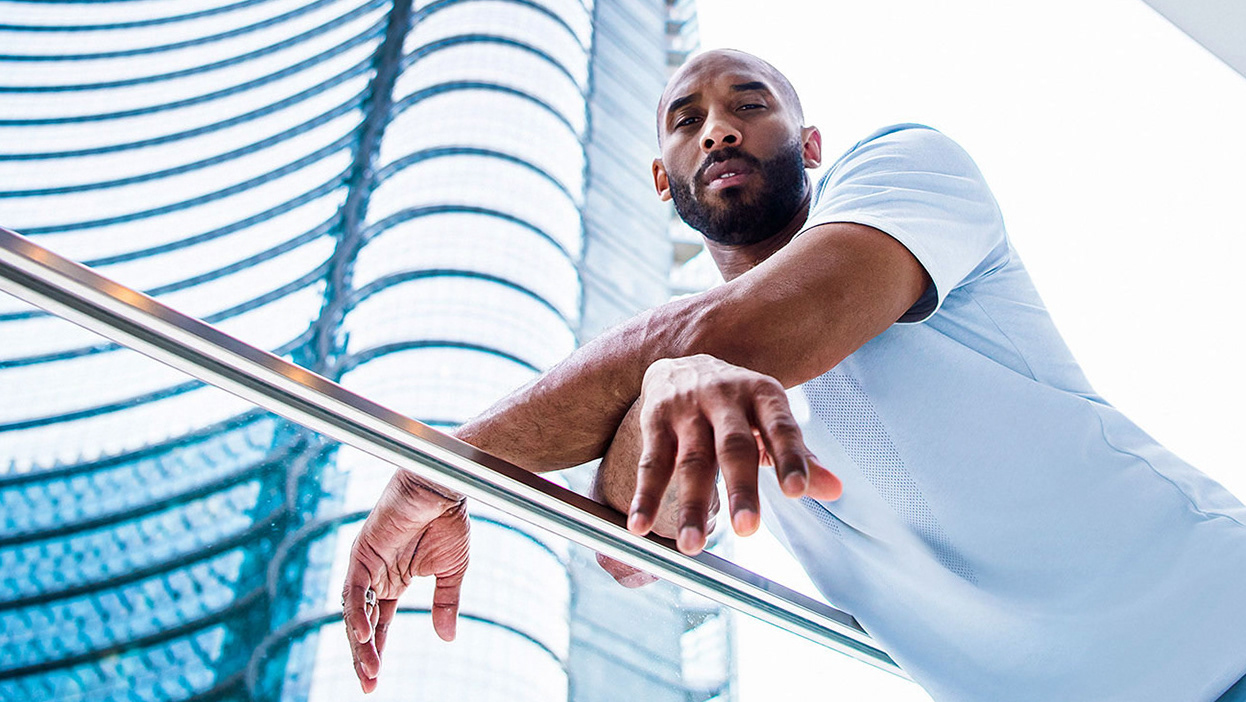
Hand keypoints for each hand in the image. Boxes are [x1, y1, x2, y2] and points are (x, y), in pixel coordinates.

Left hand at [343, 470, 469, 692]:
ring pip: (356, 612)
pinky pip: (354, 590)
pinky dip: (357, 614)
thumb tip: (448, 638)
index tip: (376, 680)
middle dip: (364, 655)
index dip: (378, 650)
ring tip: (370, 671)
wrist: (444, 488)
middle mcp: (375, 575)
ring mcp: (366, 565)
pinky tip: (363, 637)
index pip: (380, 622)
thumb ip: (446, 604)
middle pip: (363, 623)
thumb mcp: (452, 571)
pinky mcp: (362, 553)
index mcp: (394, 579)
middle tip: (368, 685)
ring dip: (361, 642)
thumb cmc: (448, 520)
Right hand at [628, 354, 841, 554]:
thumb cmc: (738, 405)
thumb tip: (835, 491)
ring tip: (692, 546)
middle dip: (741, 489)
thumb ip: (799, 455)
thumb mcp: (770, 419)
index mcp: (763, 395)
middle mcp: (725, 398)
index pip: (781, 427)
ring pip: (691, 461)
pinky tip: (640, 526)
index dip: (790, 458)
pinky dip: (645, 496)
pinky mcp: (655, 420)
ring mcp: (687, 409)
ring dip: (691, 505)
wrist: (682, 362)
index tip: (798, 492)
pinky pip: (651, 462)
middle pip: (734, 447)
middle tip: (748, 529)